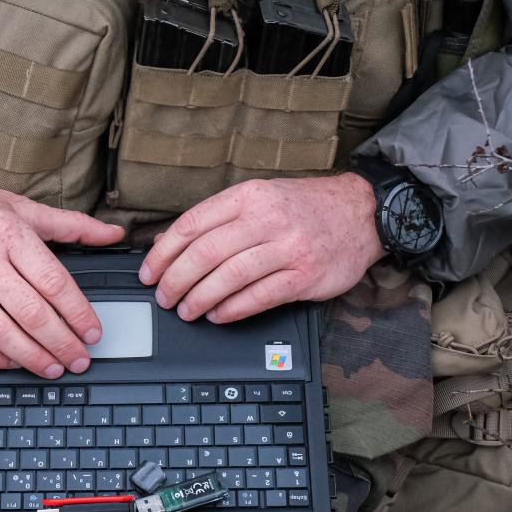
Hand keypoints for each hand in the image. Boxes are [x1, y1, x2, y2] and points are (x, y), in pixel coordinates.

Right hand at [0, 161, 125, 377]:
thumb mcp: (20, 207)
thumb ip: (70, 225)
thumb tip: (112, 234)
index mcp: (8, 233)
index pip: (54, 282)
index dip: (79, 313)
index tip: (93, 332)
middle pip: (32, 313)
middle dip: (62, 343)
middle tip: (80, 359)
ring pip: (0, 332)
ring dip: (32, 357)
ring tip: (53, 368)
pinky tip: (12, 362)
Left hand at [139, 174, 384, 322]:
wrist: (361, 213)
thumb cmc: (304, 207)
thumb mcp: (261, 198)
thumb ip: (219, 218)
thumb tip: (170, 242)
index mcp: (249, 196)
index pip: (193, 224)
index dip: (164, 252)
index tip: (150, 271)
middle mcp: (267, 219)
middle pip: (206, 253)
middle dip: (176, 280)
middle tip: (163, 296)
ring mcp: (287, 248)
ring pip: (229, 277)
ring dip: (200, 299)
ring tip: (186, 310)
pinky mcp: (304, 276)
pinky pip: (259, 297)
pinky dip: (233, 309)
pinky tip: (218, 315)